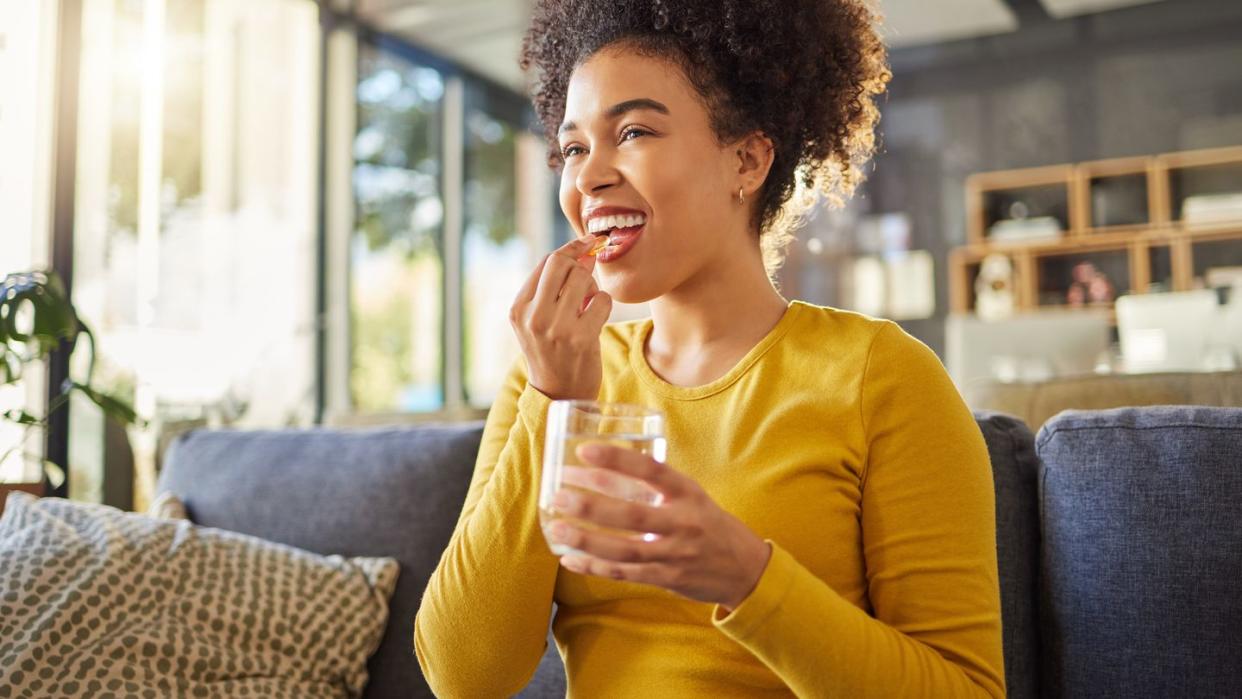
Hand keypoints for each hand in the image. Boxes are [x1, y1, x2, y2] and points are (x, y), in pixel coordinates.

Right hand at [510, 237, 612, 400]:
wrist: (560, 393)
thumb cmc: (553, 350)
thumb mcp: (539, 319)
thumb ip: (554, 286)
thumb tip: (586, 249)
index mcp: (519, 308)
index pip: (546, 262)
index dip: (571, 249)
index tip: (587, 243)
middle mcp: (533, 316)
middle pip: (562, 263)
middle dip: (580, 264)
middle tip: (586, 280)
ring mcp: (556, 328)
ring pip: (583, 278)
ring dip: (592, 287)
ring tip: (587, 304)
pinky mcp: (581, 338)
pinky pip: (601, 300)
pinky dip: (603, 304)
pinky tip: (596, 318)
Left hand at [546, 443, 772, 611]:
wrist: (744, 568)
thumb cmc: (708, 523)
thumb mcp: (691, 496)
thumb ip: (656, 485)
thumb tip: (603, 468)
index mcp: (688, 493)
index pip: (651, 470)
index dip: (617, 459)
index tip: (583, 450)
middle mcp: (683, 522)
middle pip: (633, 515)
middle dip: (592, 506)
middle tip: (558, 495)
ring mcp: (675, 554)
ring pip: (624, 550)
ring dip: (587, 540)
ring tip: (557, 528)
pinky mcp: (667, 578)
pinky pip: (625, 574)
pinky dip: (595, 567)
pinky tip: (570, 558)